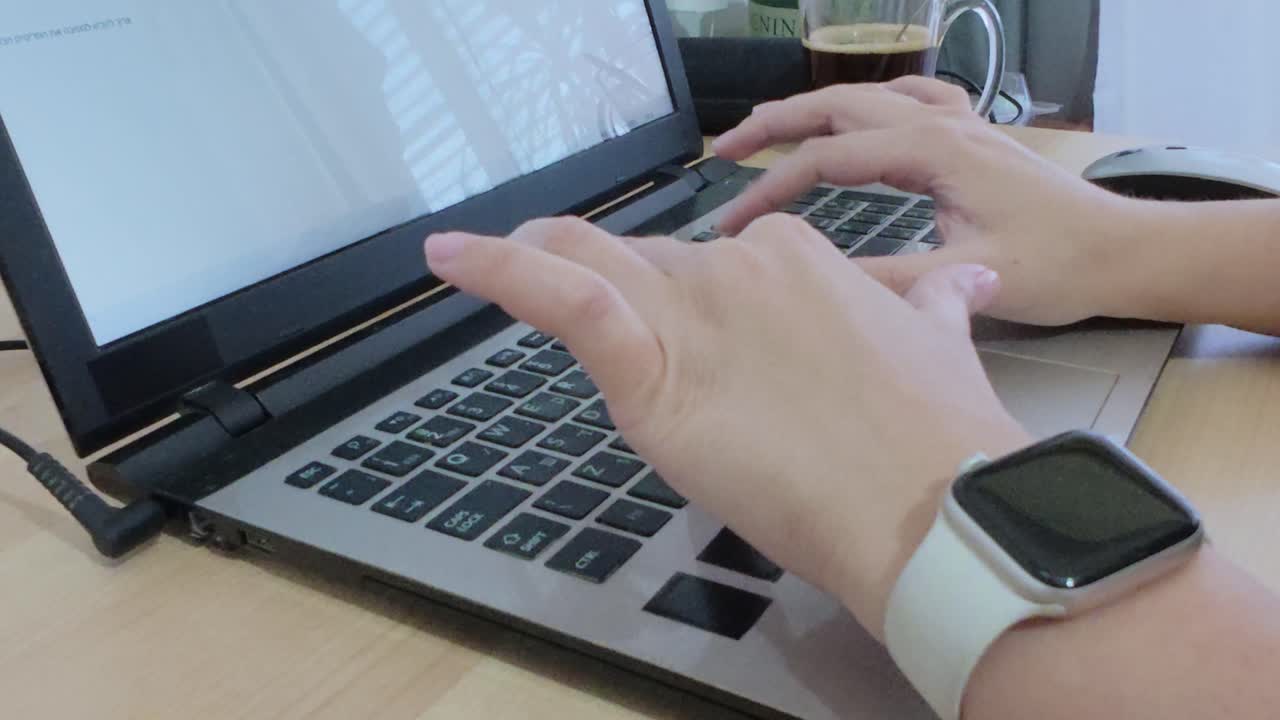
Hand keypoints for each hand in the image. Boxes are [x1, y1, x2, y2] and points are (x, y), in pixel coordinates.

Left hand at [424, 216, 1029, 636]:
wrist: (932, 508)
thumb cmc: (936, 437)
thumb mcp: (943, 343)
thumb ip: (935, 302)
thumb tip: (959, 282)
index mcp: (797, 258)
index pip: (716, 264)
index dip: (691, 298)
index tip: (685, 326)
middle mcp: (738, 268)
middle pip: (649, 269)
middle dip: (618, 284)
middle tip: (581, 298)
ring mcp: (691, 312)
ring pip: (590, 264)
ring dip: (534, 255)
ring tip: (490, 255)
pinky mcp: (652, 370)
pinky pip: (565, 301)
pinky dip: (498, 272)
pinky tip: (449, 257)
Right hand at [713, 78, 1146, 325]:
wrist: (1124, 252)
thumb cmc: (1060, 265)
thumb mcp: (968, 279)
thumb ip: (890, 280)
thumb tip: (818, 281)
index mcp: (933, 151)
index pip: (827, 159)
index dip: (771, 189)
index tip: (735, 223)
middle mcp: (941, 124)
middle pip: (836, 108)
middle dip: (773, 126)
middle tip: (724, 152)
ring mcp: (959, 124)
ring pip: (866, 98)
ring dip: (812, 109)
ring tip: (768, 129)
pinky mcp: (972, 137)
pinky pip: (907, 100)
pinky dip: (867, 104)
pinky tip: (857, 116)